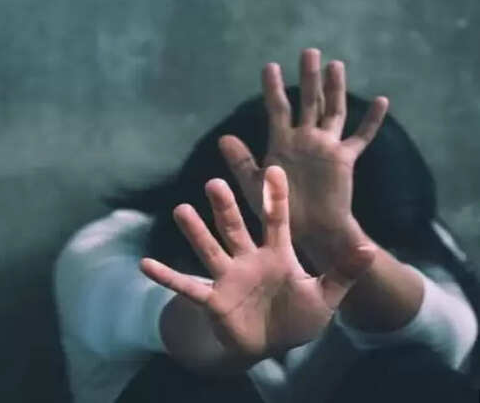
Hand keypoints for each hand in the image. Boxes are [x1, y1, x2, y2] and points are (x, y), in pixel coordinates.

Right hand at [140, 167, 374, 360]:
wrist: (274, 343)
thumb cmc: (298, 316)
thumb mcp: (326, 295)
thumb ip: (344, 271)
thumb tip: (368, 246)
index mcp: (276, 254)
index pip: (275, 220)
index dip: (275, 197)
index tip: (274, 168)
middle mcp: (248, 259)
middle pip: (235, 227)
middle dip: (226, 207)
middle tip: (216, 183)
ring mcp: (228, 277)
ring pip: (209, 249)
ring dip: (195, 232)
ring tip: (181, 210)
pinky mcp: (213, 300)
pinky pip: (187, 287)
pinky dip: (167, 277)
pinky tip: (145, 265)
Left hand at [218, 48, 388, 243]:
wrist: (307, 231)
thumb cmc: (278, 210)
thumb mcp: (254, 184)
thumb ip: (241, 160)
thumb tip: (223, 137)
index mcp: (282, 142)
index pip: (277, 107)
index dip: (273, 87)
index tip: (270, 66)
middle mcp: (305, 140)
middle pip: (308, 100)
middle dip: (309, 77)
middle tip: (309, 51)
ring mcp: (326, 147)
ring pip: (333, 110)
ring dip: (335, 88)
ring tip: (336, 64)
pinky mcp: (344, 160)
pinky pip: (360, 137)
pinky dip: (372, 120)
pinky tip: (381, 100)